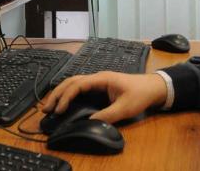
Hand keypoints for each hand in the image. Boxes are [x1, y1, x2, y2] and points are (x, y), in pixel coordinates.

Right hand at [41, 71, 167, 123]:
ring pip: (74, 83)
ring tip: (50, 106)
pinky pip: (79, 88)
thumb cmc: (140, 94)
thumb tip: (89, 122)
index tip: (59, 110)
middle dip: (57, 94)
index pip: (78, 84)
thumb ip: (108, 115)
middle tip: (45, 108)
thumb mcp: (125, 108)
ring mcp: (97, 81)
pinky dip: (68, 94)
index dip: (66, 96)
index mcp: (101, 79)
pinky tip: (63, 103)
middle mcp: (97, 77)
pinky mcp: (99, 86)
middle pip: (71, 81)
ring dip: (61, 93)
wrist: (153, 87)